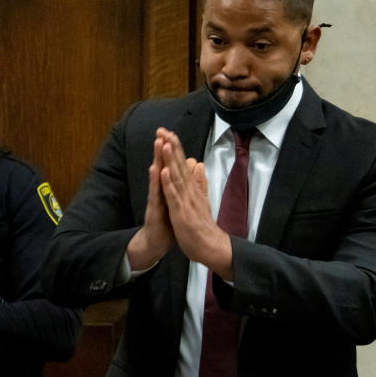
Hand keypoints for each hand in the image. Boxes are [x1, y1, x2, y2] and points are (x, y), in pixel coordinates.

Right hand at [126, 128, 174, 270]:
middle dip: (162, 148)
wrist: (157, 242)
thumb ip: (182, 185)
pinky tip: (156, 170)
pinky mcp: (154, 210)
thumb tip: (190, 169)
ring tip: (158, 142)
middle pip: (162, 165)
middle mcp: (160, 190)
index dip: (171, 150)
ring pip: (157, 176)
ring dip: (157, 159)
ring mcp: (156, 199)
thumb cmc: (167, 222)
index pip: (170, 165)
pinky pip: (155, 194)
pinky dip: (156, 182)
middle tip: (162, 130)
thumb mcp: (177, 201)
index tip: (172, 132)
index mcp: (168, 188)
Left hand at [158, 130, 233, 279]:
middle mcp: (190, 192)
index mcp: (192, 189)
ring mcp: (186, 202)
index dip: (176, 148)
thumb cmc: (203, 226)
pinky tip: (164, 171)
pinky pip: (174, 197)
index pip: (184, 164)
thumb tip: (200, 165)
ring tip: (166, 143)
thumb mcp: (201, 200)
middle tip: (164, 129)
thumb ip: (200, 182)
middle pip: (180, 166)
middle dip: (172, 147)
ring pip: (177, 177)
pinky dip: (169, 184)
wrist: (211, 247)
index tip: (168, 131)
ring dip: (171, 160)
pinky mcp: (182, 213)